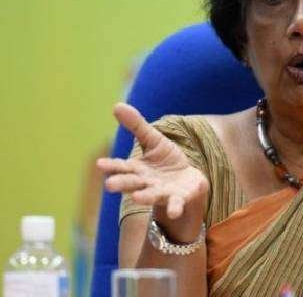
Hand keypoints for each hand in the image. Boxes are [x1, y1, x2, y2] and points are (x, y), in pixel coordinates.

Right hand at [97, 103, 208, 224]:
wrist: (188, 180)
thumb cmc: (166, 161)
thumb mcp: (153, 140)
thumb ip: (136, 126)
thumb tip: (116, 105)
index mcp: (138, 170)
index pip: (123, 167)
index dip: (112, 166)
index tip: (100, 164)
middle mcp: (147, 184)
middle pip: (132, 183)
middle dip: (122, 183)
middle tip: (109, 184)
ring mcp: (163, 193)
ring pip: (152, 195)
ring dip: (145, 197)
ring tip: (137, 197)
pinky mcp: (180, 198)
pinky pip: (177, 204)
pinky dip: (175, 207)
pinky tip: (174, 212)